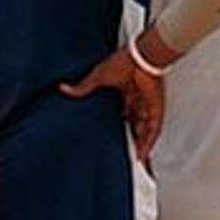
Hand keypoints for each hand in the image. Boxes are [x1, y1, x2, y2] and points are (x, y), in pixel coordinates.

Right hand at [62, 47, 164, 163]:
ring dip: (140, 146)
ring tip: (134, 162)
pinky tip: (142, 155)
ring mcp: (148, 107)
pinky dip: (148, 143)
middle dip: (132, 140)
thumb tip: (64, 89)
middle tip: (125, 156)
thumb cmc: (124, 62)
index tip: (112, 138)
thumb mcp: (98, 78)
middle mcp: (138, 103)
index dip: (119, 127)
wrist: (140, 58)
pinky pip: (153, 131)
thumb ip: (82, 87)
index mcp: (127, 94)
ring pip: (145, 132)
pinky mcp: (155, 110)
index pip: (124, 116)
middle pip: (136, 127)